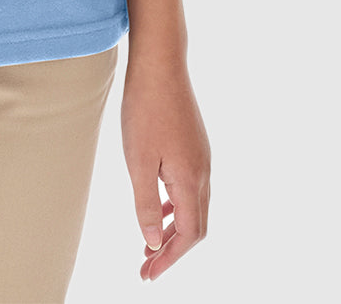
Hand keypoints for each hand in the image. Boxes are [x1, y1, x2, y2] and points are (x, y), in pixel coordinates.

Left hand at [121, 51, 210, 281]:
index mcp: (190, 180)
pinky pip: (190, 188)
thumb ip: (145, 204)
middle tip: (146, 267)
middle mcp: (202, 172)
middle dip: (173, 251)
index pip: (188, 235)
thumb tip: (154, 243)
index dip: (169, 259)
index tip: (148, 274)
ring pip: (194, 207)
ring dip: (173, 230)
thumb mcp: (137, 161)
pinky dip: (175, 207)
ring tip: (149, 245)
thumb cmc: (145, 110)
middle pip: (195, 227)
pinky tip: (157, 207)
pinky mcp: (194, 146)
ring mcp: (201, 158)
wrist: (160, 64)